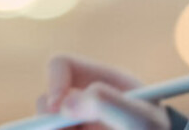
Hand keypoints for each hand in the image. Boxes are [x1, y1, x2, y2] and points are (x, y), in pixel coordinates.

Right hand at [36, 53, 169, 129]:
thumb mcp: (142, 120)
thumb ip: (108, 103)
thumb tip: (65, 104)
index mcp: (102, 80)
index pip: (62, 65)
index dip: (54, 82)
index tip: (59, 109)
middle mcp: (86, 101)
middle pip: (46, 101)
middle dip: (48, 120)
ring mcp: (80, 124)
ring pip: (48, 126)